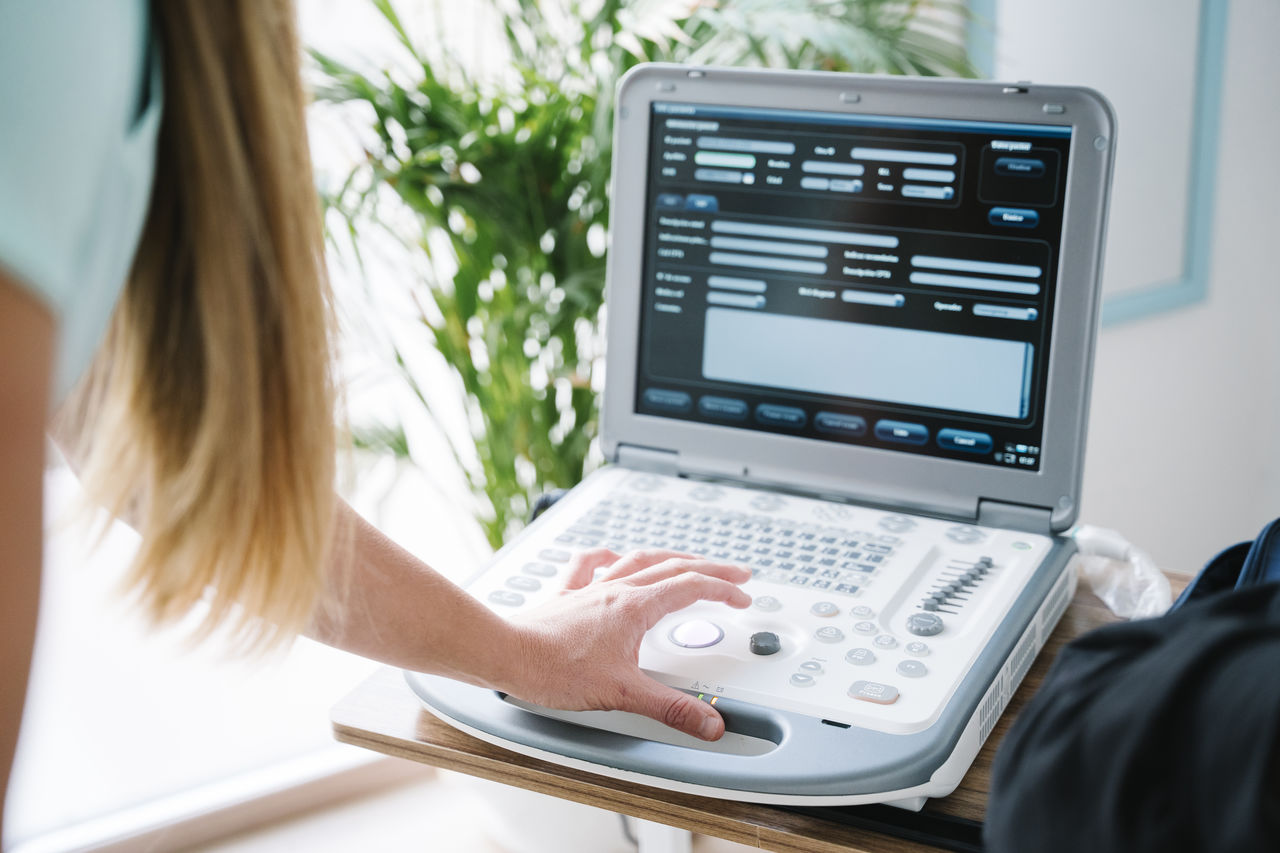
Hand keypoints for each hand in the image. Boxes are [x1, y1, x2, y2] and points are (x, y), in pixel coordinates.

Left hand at [503, 549, 750, 740]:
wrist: (507, 655)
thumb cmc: (554, 670)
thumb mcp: (623, 694)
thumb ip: (671, 709)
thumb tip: (709, 722)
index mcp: (635, 608)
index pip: (692, 588)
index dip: (724, 591)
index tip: (742, 597)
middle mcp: (616, 590)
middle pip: (673, 567)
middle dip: (710, 568)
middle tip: (734, 574)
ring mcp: (590, 590)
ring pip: (638, 560)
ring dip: (670, 557)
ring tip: (687, 559)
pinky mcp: (566, 596)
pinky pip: (588, 565)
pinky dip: (606, 558)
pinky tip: (611, 557)